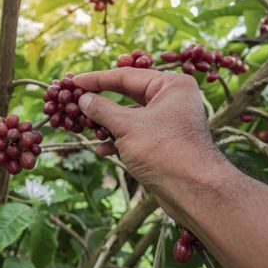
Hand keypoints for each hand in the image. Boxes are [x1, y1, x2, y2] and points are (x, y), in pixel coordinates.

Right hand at [74, 68, 228, 221]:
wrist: (194, 191)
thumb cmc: (164, 151)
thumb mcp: (127, 126)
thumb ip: (102, 109)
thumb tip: (83, 99)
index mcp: (170, 86)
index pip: (126, 76)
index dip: (97, 79)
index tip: (73, 81)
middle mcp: (171, 100)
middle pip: (127, 96)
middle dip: (101, 104)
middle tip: (75, 103)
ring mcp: (167, 123)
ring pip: (129, 117)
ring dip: (107, 124)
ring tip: (87, 129)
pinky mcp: (163, 144)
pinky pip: (135, 135)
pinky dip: (118, 141)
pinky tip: (103, 150)